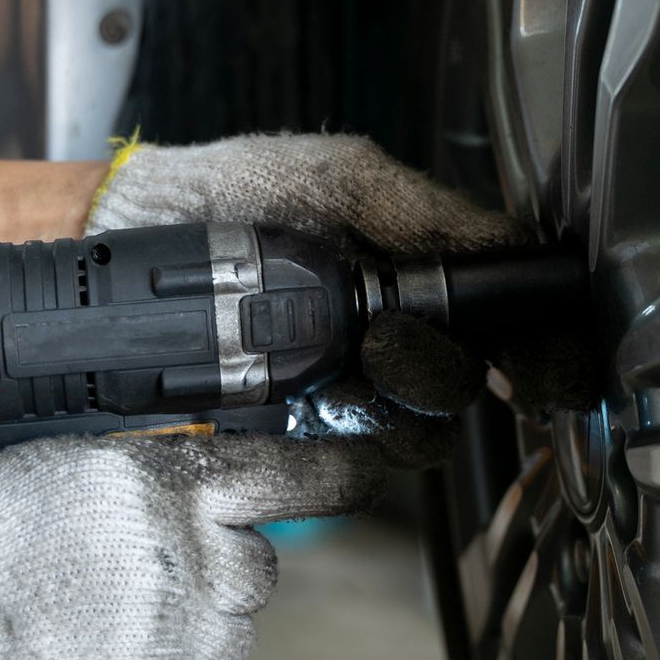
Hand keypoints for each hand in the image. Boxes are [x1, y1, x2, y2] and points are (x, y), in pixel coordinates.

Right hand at [0, 431, 382, 659]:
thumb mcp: (39, 471)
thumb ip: (120, 472)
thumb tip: (158, 472)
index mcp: (157, 486)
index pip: (285, 471)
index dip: (336, 472)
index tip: (368, 470)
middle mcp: (188, 558)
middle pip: (256, 562)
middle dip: (218, 567)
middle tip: (145, 579)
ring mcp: (187, 639)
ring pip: (231, 629)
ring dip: (191, 627)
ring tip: (105, 631)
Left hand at [89, 133, 530, 463]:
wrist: (121, 238)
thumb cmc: (227, 195)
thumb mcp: (337, 179)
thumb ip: (426, 213)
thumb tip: (513, 246)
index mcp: (411, 291)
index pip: (503, 336)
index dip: (538, 357)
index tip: (538, 367)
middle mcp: (384, 355)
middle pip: (460, 400)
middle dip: (439, 375)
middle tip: (387, 342)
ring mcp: (337, 406)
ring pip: (412, 446)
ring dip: (393, 415)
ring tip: (345, 367)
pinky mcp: (283, 451)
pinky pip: (340, 480)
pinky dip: (330, 460)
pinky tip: (301, 416)